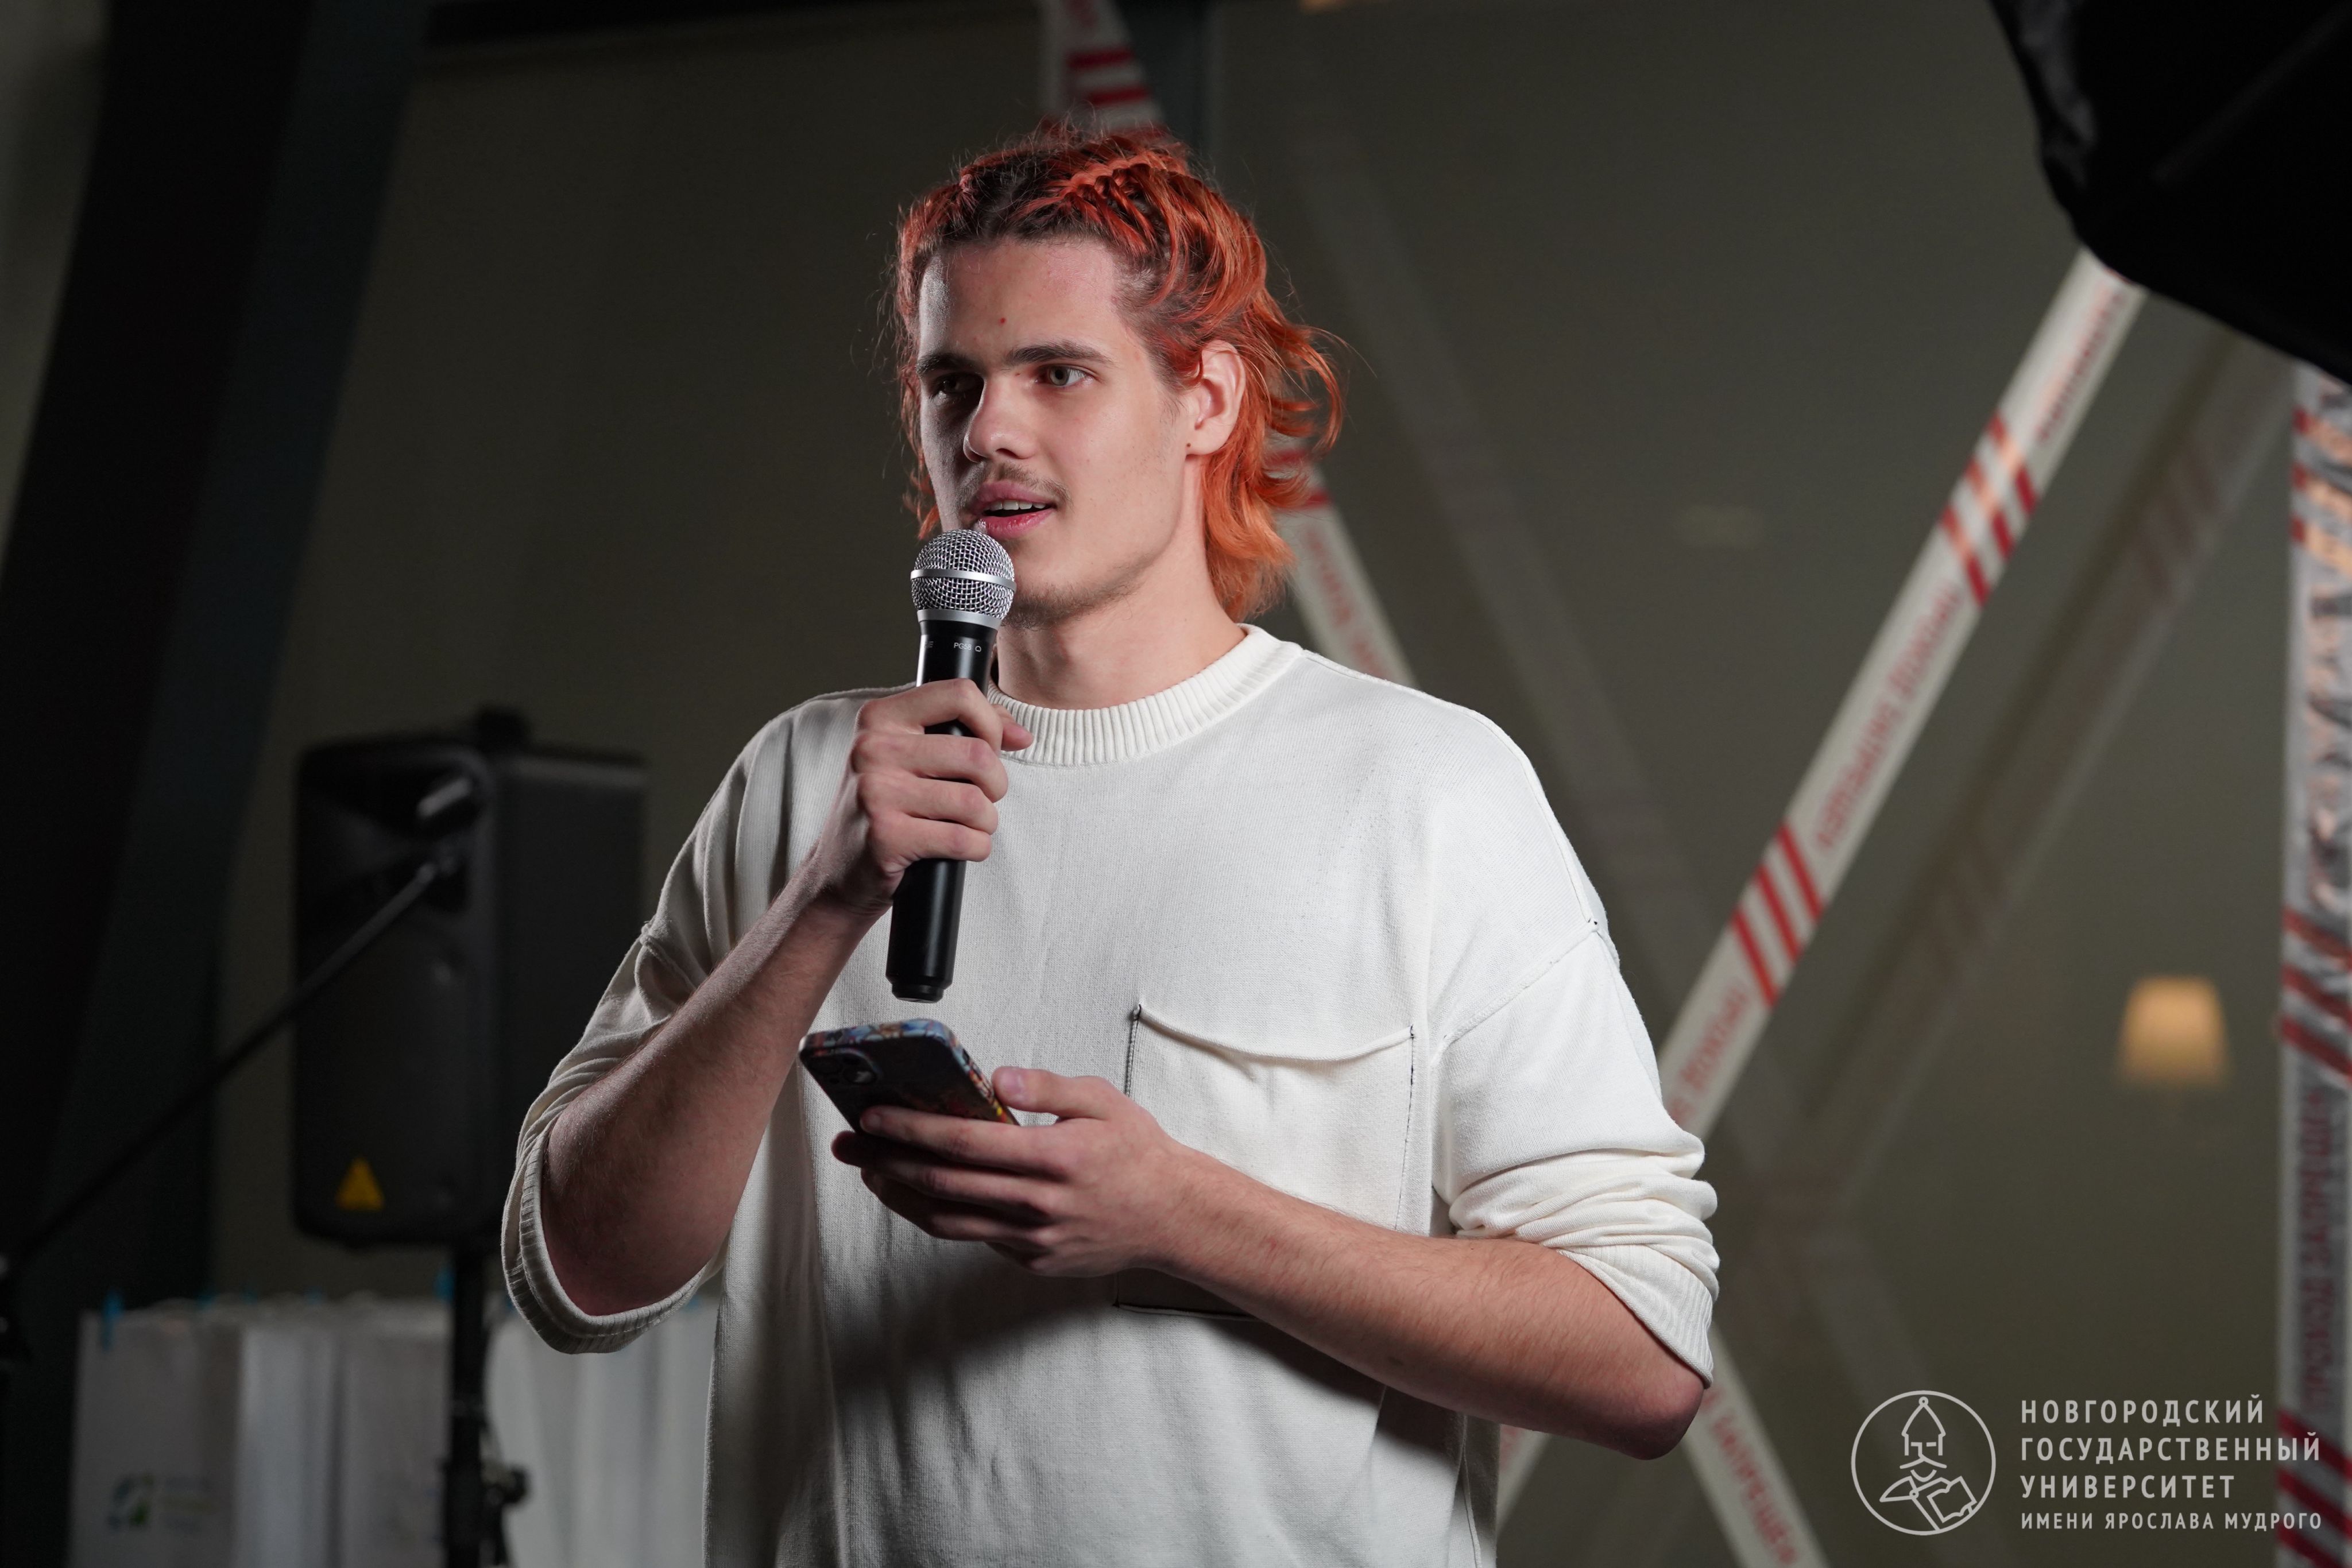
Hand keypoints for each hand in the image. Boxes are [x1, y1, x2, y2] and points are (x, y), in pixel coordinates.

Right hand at [796, 680, 1031, 915]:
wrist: (839, 871)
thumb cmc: (886, 808)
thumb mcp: (912, 757)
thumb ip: (966, 731)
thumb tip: (1021, 735)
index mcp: (880, 718)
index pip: (959, 695)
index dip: (991, 725)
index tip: (991, 749)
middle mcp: (872, 748)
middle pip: (977, 754)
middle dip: (996, 784)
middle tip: (982, 799)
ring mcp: (876, 792)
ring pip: (974, 801)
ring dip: (985, 822)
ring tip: (967, 826)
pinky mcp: (886, 836)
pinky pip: (962, 839)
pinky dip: (975, 848)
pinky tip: (959, 849)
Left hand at [829, 1068, 1214, 1275]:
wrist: (1172, 1217)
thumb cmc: (1136, 1153)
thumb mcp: (1102, 1101)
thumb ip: (1047, 1087)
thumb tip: (996, 1078)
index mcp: (1053, 1157)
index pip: (964, 1143)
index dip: (912, 1129)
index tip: (874, 1114)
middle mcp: (1037, 1202)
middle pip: (942, 1183)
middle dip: (887, 1158)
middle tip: (851, 1142)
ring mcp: (1032, 1238)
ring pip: (947, 1219)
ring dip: (899, 1194)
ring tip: (870, 1170)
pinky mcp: (1031, 1259)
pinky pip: (974, 1236)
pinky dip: (939, 1214)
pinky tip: (920, 1194)